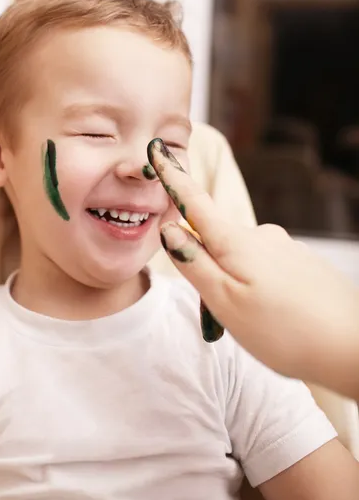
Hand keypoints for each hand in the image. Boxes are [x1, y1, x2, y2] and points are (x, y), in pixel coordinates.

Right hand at [147, 138, 358, 398]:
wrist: (351, 349)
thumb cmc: (283, 331)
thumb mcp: (224, 301)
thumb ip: (193, 263)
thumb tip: (170, 229)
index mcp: (236, 242)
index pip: (194, 202)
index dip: (173, 179)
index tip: (158, 151)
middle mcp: (262, 236)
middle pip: (216, 241)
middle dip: (208, 270)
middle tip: (222, 315)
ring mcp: (285, 247)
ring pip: (241, 259)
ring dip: (236, 284)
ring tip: (254, 322)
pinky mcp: (302, 262)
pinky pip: (266, 269)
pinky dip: (260, 289)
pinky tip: (276, 316)